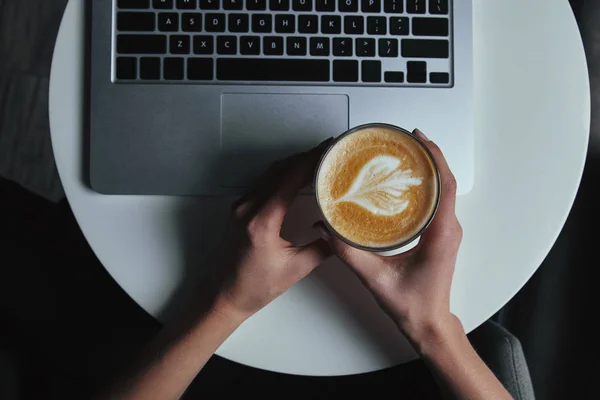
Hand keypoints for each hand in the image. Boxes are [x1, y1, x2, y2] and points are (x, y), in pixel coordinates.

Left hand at [210, 140, 333, 321]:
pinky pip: (262, 183)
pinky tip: (295, 176)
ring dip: (293, 164)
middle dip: (305, 157)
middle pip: (279, 170)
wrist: (223, 295)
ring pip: (269, 174)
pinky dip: (281, 175)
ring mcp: (240, 207)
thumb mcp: (296, 269)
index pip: (289, 179)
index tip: (328, 150)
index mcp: (262, 222)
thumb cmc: (255, 286)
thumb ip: (322, 248)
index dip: (311, 161)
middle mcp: (247, 208)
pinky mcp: (238, 210)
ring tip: (316, 159)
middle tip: (328, 152)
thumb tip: (340, 231)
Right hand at [315, 129, 462, 346]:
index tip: (418, 139)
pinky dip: (426, 186)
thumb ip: (349, 253)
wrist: (428, 324)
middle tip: (405, 141)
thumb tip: (327, 229)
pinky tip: (406, 182)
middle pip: (445, 182)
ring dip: (427, 170)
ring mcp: (446, 232)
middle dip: (428, 157)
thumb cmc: (412, 305)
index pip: (445, 186)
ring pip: (442, 191)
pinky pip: (437, 202)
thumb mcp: (375, 279)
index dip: (434, 158)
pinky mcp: (440, 235)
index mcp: (441, 234)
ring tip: (404, 155)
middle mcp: (448, 229)